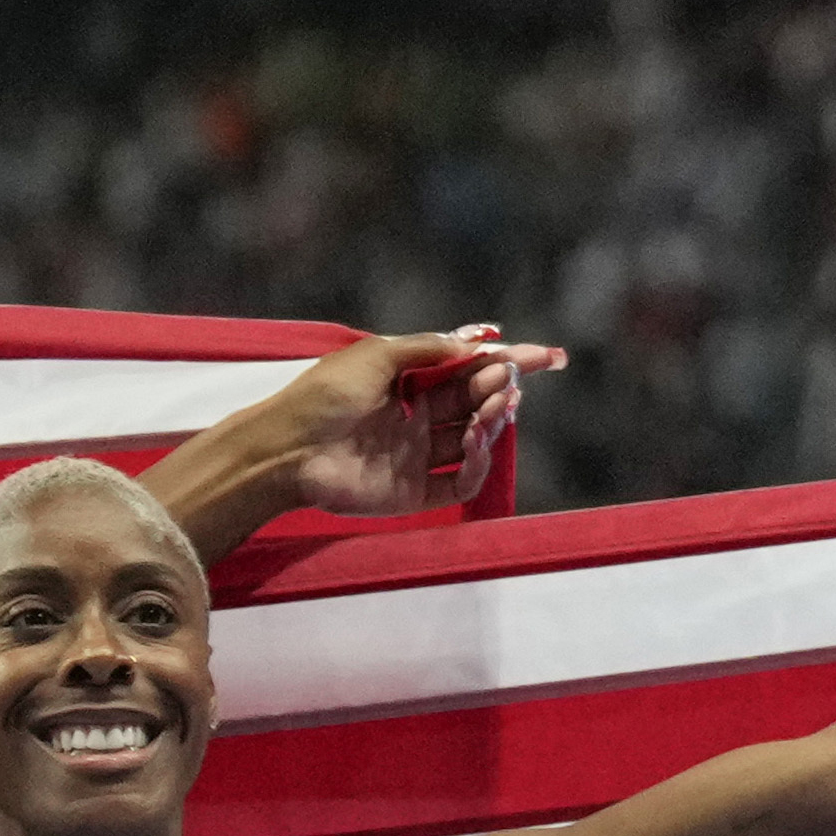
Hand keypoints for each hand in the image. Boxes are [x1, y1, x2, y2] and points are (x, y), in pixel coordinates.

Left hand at [272, 326, 566, 521]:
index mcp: (405, 384)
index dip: (507, 363)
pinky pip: (462, 481)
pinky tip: (474, 439)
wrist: (288, 449)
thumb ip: (432, 348)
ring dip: (494, 419)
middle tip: (506, 378)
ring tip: (491, 404)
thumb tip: (479, 342)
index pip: (466, 371)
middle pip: (476, 403)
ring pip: (476, 439)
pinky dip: (478, 461)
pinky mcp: (412, 493)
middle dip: (501, 387)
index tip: (547, 356)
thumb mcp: (379, 353)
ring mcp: (415, 457)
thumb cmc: (324, 396)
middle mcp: (414, 420)